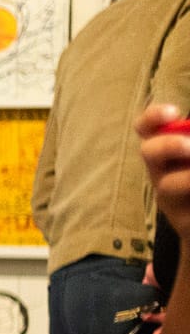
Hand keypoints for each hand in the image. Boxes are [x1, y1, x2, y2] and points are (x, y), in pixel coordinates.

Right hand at [140, 104, 189, 242]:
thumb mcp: (188, 154)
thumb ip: (188, 136)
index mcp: (166, 150)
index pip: (147, 128)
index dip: (153, 118)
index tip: (172, 113)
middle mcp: (161, 171)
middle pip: (148, 153)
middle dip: (167, 146)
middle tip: (187, 146)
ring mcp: (169, 198)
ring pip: (167, 186)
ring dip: (187, 180)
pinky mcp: (182, 221)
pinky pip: (186, 213)